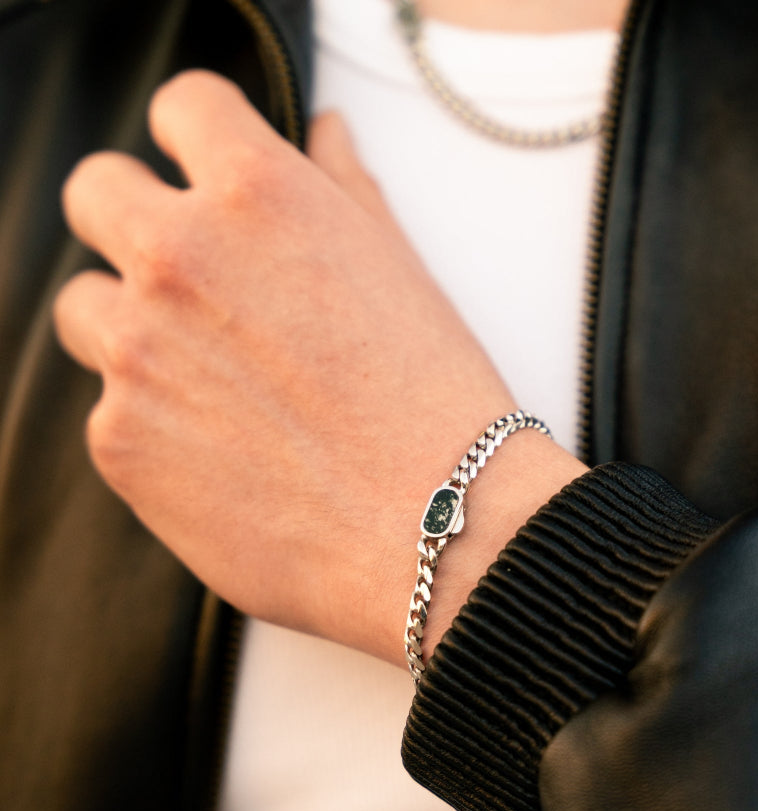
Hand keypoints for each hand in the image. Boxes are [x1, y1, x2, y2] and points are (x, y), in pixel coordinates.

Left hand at [54, 71, 583, 662]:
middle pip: (98, 194)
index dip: (201, 141)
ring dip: (134, 332)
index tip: (211, 177)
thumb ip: (344, 188)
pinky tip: (228, 457)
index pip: (184, 108)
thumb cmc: (438, 404)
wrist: (442, 528)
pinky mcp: (119, 443)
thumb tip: (323, 133)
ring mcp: (136, 353)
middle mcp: (178, 258)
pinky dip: (153, 427)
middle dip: (136, 224)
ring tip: (217, 386)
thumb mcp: (404, 273)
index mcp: (259, 196)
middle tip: (193, 282)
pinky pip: (109, 412)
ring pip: (87, 310)